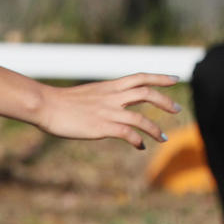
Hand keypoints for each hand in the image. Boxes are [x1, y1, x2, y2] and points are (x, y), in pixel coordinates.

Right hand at [35, 73, 179, 149]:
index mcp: (108, 86)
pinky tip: (140, 146)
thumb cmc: (62, 102)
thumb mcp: (87, 94)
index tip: (175, 78)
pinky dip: (138, 140)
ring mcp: (108, 112)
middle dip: (165, 101)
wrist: (45, 105)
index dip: (159, 77)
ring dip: (156, 129)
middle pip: (146, 93)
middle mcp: (111, 97)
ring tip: (163, 138)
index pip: (139, 77)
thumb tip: (111, 106)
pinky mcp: (102, 126)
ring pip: (141, 118)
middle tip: (178, 109)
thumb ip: (103, 98)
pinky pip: (128, 134)